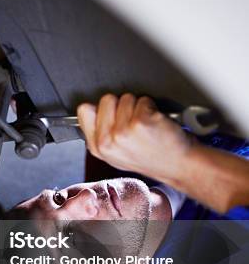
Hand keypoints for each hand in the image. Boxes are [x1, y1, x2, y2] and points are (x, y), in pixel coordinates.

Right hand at [77, 93, 192, 182]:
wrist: (178, 165)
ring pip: (126, 98)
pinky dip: (152, 107)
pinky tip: (155, 124)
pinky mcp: (141, 122)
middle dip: (121, 105)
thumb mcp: (116, 154)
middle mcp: (106, 141)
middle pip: (106, 100)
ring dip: (138, 107)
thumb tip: (91, 109)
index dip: (101, 108)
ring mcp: (122, 132)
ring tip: (146, 126)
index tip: (113, 117)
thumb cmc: (151, 157)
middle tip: (133, 123)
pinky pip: (143, 100)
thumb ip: (100, 132)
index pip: (84, 110)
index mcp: (97, 147)